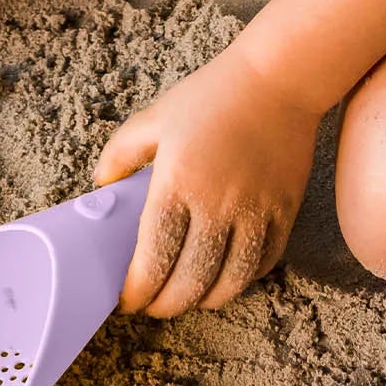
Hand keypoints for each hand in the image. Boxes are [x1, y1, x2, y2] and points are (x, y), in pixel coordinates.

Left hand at [92, 45, 318, 316]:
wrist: (278, 79)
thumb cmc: (211, 95)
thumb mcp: (154, 117)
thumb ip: (120, 154)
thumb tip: (101, 189)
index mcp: (178, 182)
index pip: (154, 257)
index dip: (138, 289)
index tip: (127, 299)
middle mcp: (218, 204)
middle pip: (190, 280)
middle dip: (167, 304)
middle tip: (153, 306)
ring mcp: (256, 212)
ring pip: (230, 281)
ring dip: (205, 300)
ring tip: (188, 299)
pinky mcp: (285, 212)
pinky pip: (264, 262)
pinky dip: (243, 280)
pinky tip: (226, 278)